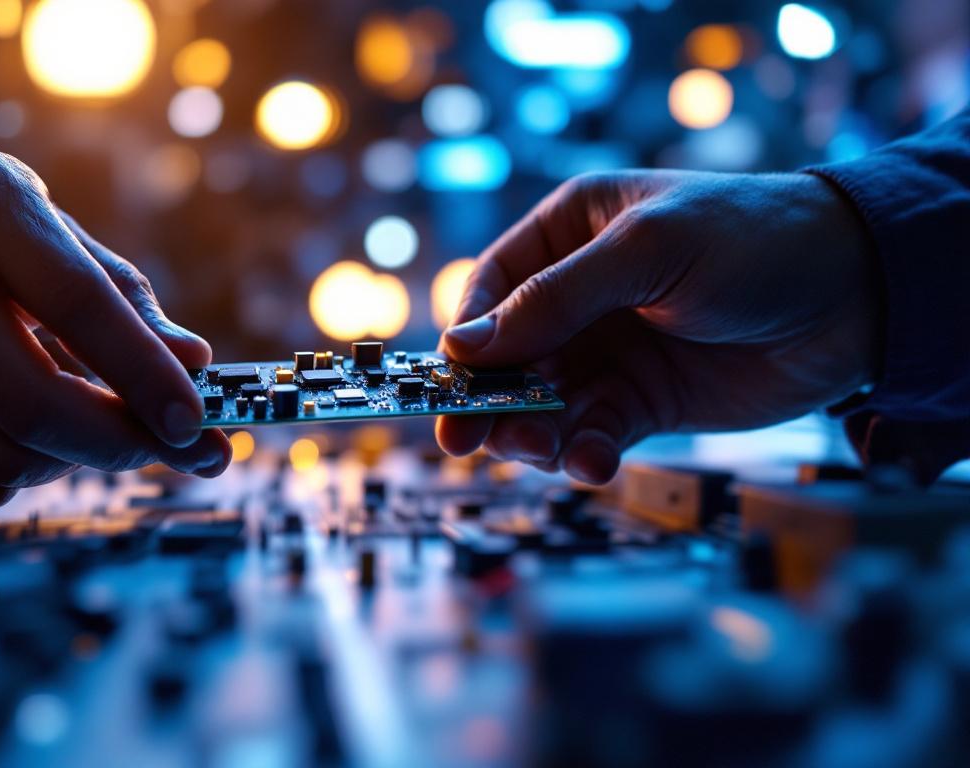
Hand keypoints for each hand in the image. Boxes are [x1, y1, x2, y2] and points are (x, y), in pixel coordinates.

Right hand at [0, 150, 229, 507]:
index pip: (77, 301)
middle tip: (169, 447)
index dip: (145, 371)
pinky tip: (22, 430)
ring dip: (74, 459)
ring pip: (8, 459)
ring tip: (85, 420)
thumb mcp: (49, 233)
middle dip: (119, 442)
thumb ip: (123, 297)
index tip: (195, 420)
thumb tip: (195, 366)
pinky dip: (24, 474)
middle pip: (33, 404)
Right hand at [437, 170, 879, 482]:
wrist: (858, 295)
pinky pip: (593, 434)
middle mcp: (581, 295)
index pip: (492, 288)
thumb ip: (554, 299)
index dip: (467, 338)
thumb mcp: (646, 251)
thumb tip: (463, 345)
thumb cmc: (754, 240)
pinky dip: (584, 455)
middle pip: (506, 357)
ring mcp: (610, 352)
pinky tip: (593, 465)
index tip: (450, 383)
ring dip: (532, 435)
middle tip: (467, 442)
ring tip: (542, 452)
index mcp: (571, 233)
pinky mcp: (644, 402)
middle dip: (488, 401)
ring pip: (541, 405)